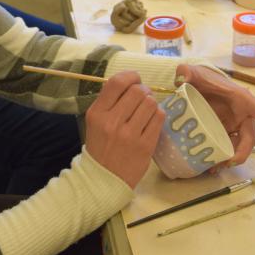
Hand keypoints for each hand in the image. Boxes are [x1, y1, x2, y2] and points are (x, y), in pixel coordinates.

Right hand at [84, 71, 164, 187]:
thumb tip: (131, 82)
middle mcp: (112, 122)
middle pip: (137, 91)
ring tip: (147, 110)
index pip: (117, 83)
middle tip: (143, 97)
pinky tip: (152, 119)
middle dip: (143, 89)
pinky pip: (159, 117)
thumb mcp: (95, 122)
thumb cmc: (101, 146)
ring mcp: (130, 135)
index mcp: (97, 113)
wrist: (104, 178)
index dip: (130, 76)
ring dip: (151, 102)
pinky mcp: (145, 145)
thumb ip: (109, 101)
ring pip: (151, 103)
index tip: (135, 79)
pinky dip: (158, 114)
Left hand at [174, 64, 254, 166]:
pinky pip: (226, 147)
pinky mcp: (222, 131)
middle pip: (249, 138)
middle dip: (242, 153)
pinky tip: (208, 165)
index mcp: (242, 100)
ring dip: (230, 159)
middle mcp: (241, 115)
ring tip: (214, 168)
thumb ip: (187, 72)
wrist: (195, 84)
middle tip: (229, 163)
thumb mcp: (194, 73)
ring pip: (237, 146)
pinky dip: (220, 157)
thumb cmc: (203, 78)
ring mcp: (232, 125)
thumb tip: (182, 78)